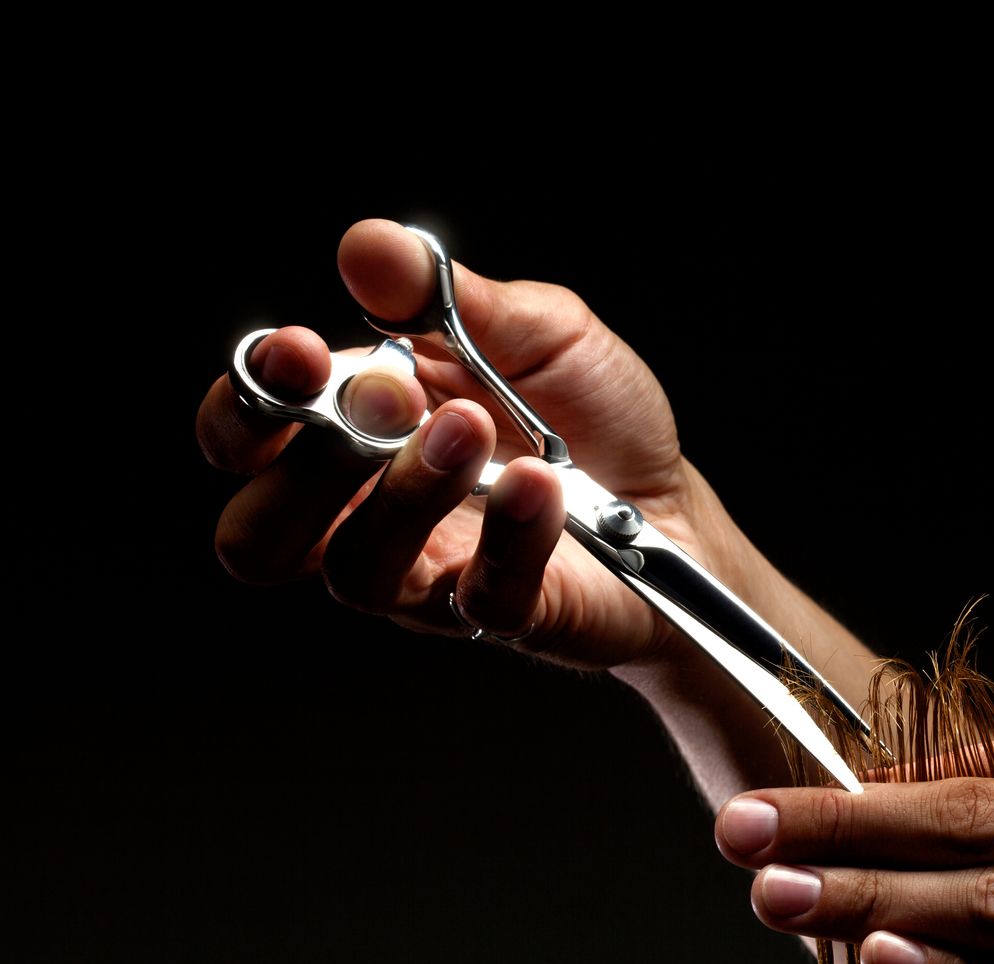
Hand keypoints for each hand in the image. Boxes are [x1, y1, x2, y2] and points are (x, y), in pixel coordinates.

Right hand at [197, 219, 707, 666]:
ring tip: (473, 428)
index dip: (246, 402)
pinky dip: (510, 532)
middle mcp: (367, 516)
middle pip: (258, 536)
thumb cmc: (590, 419)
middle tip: (389, 401)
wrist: (678, 503)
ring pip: (355, 570)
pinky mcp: (502, 616)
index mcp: (351, 432)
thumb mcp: (533, 330)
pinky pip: (480, 594)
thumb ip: (445, 296)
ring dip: (406, 490)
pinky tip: (540, 484)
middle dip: (302, 467)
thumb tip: (368, 245)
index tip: (297, 352)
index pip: (244, 437)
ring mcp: (429, 579)